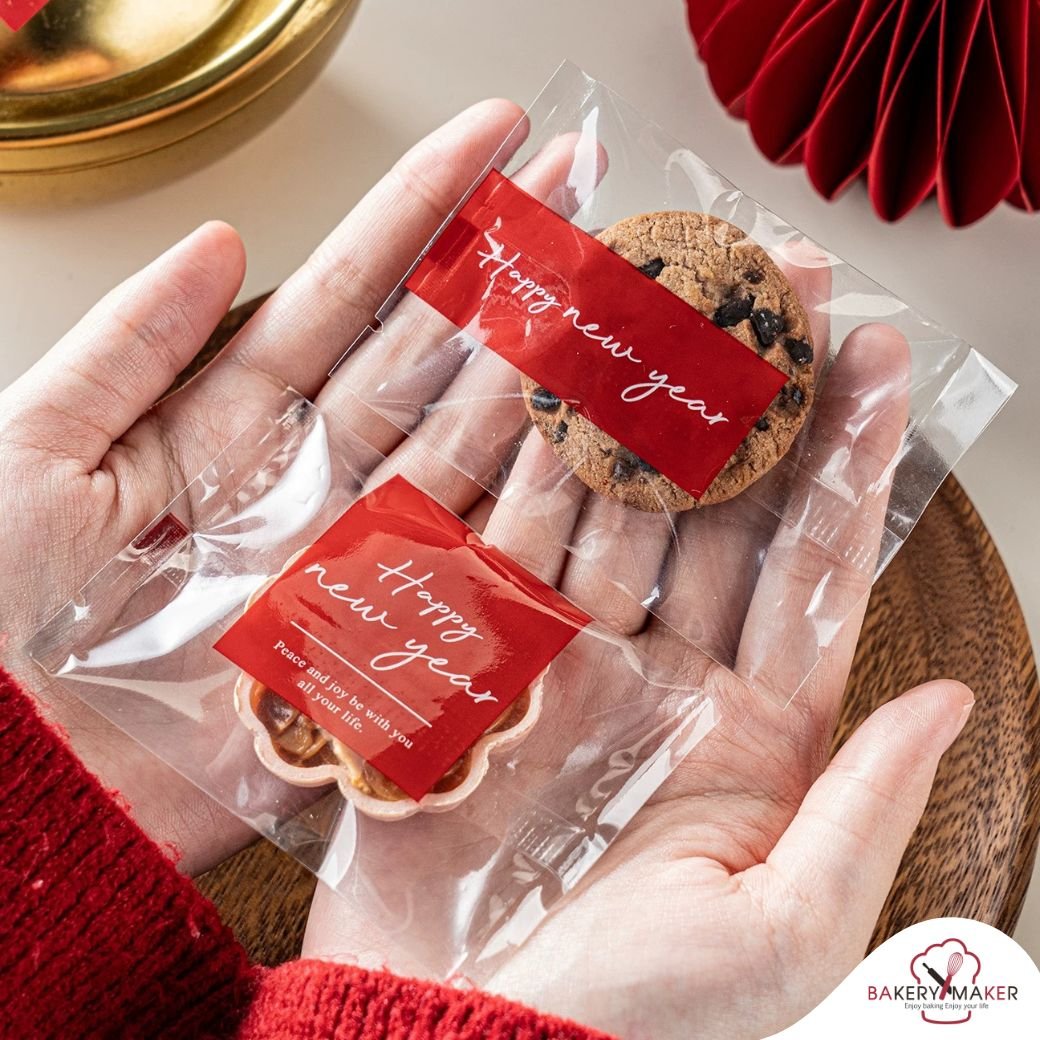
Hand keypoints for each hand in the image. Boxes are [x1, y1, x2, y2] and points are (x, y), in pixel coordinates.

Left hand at [0, 99, 531, 873]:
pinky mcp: (392, 646)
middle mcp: (312, 485)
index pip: (348, 297)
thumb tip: (221, 242)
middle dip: (515, 278)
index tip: (500, 140)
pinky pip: (481, 570)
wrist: (14, 791)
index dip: (425, 214)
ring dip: (545, 378)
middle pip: (432, 362)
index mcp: (230, 426)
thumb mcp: (35, 452)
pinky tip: (598, 453)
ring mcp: (362, 562)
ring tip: (622, 303)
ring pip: (474, 453)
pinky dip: (543, 515)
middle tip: (597, 203)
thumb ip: (131, 347)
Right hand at [298, 221, 973, 1037]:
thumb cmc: (623, 1017)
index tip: (874, 357)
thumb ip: (863, 808)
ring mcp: (559, 649)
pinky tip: (548, 375)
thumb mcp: (779, 934)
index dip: (845, 459)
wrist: (448, 1038)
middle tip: (773, 278)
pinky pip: (503, 534)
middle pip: (714, 506)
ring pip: (610, 498)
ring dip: (639, 400)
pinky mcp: (471, 651)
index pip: (810, 567)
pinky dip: (521, 455)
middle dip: (749, 393)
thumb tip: (954, 700)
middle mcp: (657, 670)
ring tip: (667, 290)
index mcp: (747, 730)